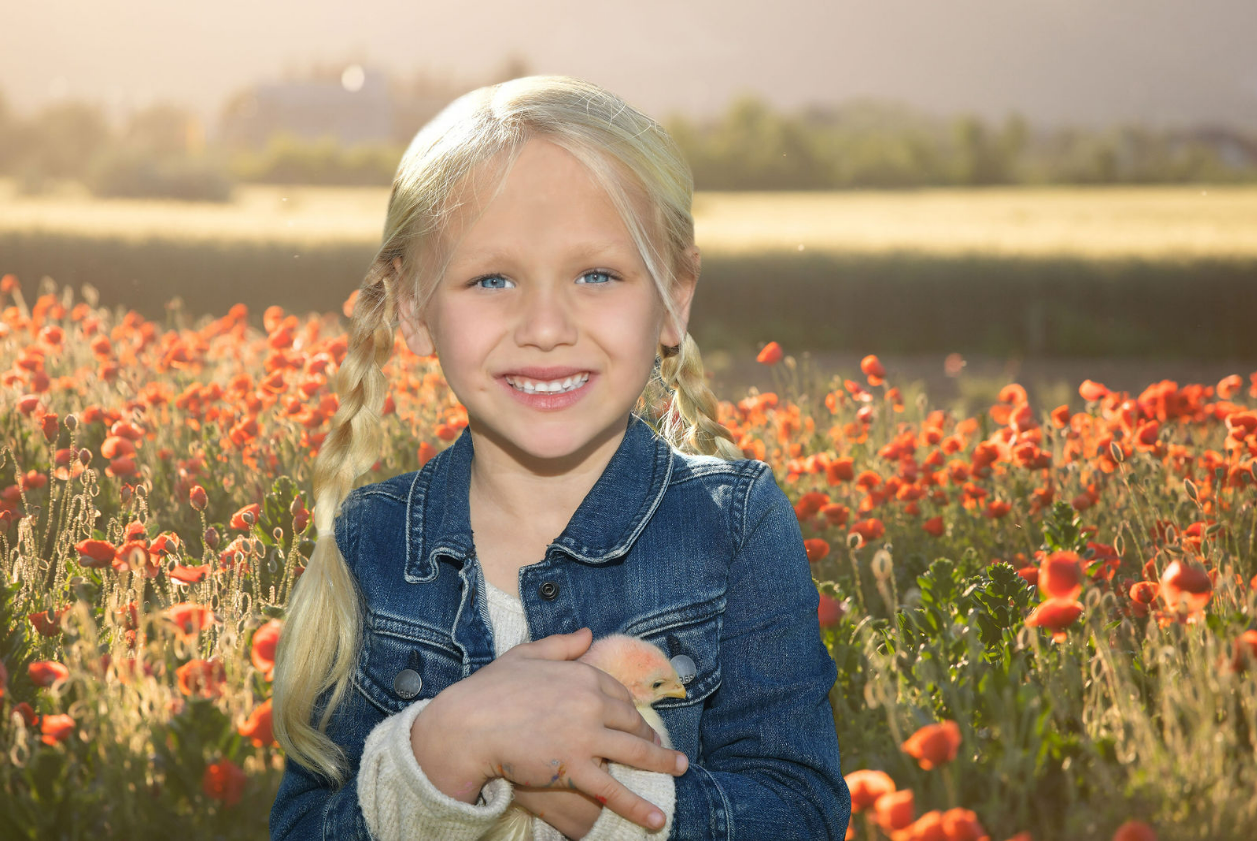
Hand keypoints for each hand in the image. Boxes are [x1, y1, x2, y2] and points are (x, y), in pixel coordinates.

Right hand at [437, 627, 684, 831]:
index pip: (618, 692)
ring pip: (635, 752)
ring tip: (679, 769)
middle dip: (649, 736)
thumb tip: (588, 634)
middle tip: (662, 747)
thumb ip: (560, 644)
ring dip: (662, 763)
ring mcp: (586, 735)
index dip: (630, 709)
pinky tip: (657, 818)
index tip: (636, 720)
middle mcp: (591, 702)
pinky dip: (638, 806)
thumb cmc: (489, 689)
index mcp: (581, 673)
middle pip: (631, 721)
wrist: (467, 724)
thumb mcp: (525, 655)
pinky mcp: (575, 767)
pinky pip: (614, 790)